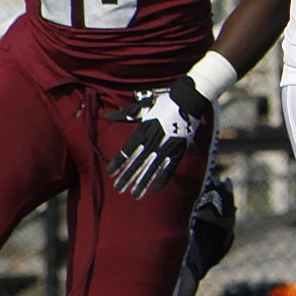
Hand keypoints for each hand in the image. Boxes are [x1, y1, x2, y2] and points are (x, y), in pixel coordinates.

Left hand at [109, 76, 209, 194]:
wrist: (188, 100)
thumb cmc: (163, 103)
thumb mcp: (142, 108)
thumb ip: (125, 115)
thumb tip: (107, 116)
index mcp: (143, 131)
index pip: (127, 151)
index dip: (118, 163)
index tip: (110, 174)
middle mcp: (153, 142)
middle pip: (138, 163)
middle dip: (128, 178)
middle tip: (119, 190)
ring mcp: (167, 147)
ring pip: (152, 169)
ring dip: (143, 182)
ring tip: (136, 194)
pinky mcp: (179, 149)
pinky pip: (171, 167)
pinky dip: (164, 179)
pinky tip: (156, 189)